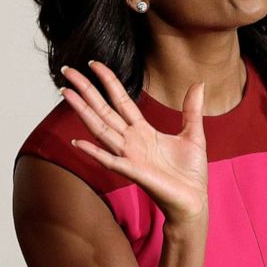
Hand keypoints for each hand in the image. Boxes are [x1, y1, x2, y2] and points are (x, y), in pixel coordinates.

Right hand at [59, 62, 208, 225]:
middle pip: (103, 110)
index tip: (94, 64)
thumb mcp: (194, 135)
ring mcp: (129, 156)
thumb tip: (199, 84)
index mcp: (143, 131)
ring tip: (66, 93)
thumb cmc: (191, 174)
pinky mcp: (133, 172)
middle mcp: (131, 141)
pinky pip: (110, 160)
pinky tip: (77, 141)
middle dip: (85, 90)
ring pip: (101, 129)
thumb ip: (191, 110)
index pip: (121, 100)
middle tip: (67, 71)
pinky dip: (93, 151)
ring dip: (83, 112)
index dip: (108, 82)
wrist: (194, 202)